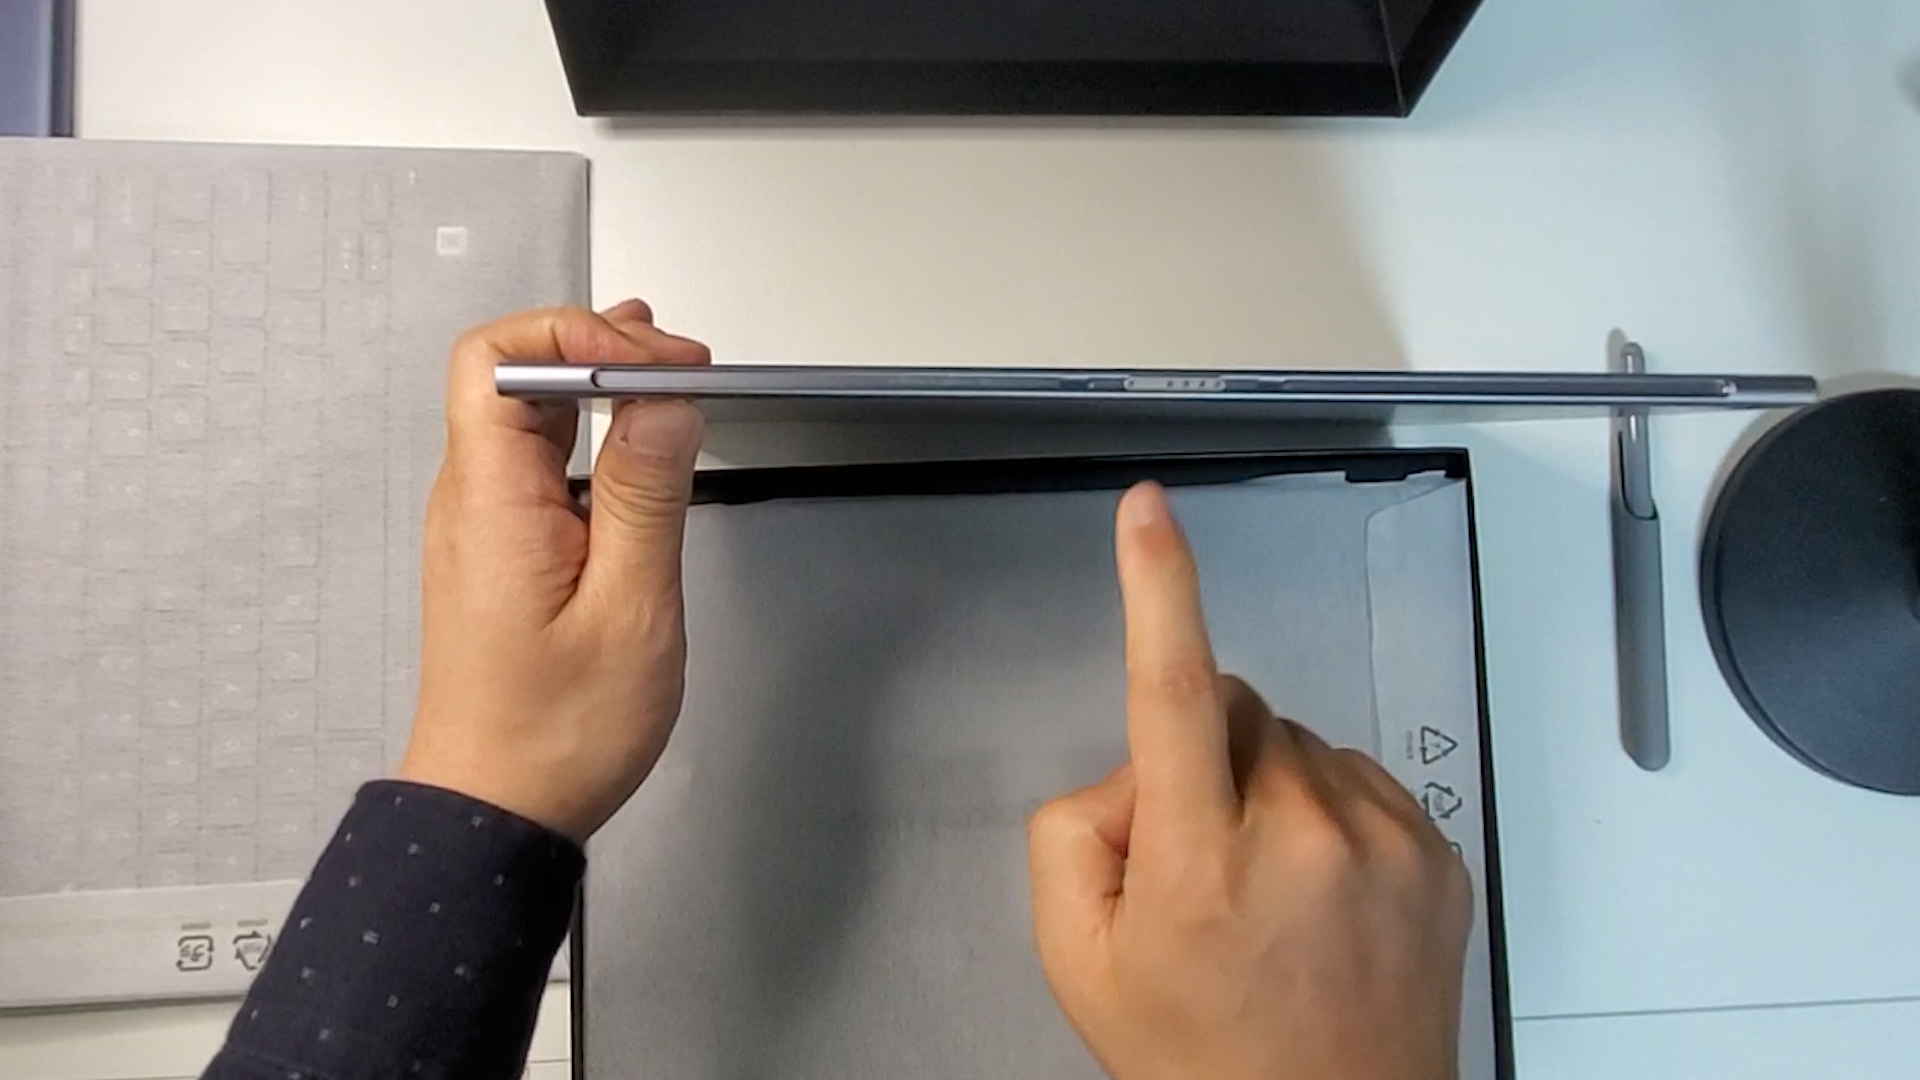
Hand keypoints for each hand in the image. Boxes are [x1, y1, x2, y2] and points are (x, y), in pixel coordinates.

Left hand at [397, 301, 710, 841]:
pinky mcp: (503, 546)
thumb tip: (664, 403)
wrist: (497, 809)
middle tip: (681, 368)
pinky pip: (535, 456)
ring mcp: (483, 522)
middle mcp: (471, 500)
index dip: (584, 336)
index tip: (664, 369)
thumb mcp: (629, 613)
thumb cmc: (554, 733)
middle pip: (512, 369)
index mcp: (491, 504)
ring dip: (598, 382)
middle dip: (601, 347)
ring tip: (670, 378)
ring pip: (527, 409)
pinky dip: (590, 427)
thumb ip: (646, 496)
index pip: (500, 358)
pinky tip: (637, 434)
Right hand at [1027, 483, 1474, 1079]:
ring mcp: (1382, 840)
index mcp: (1200, 861)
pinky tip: (1319, 892)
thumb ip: (1073, 834)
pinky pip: (1358, 775)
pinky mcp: (1435, 848)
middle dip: (1201, 753)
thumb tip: (1134, 769)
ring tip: (1268, 891)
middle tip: (1197, 857)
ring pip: (1296, 742)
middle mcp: (1301, 837)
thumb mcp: (1080, 959)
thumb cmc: (1204, 1057)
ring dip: (1269, 786)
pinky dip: (1328, 810)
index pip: (1169, 693)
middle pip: (1232, 706)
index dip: (1157, 587)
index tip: (1147, 511)